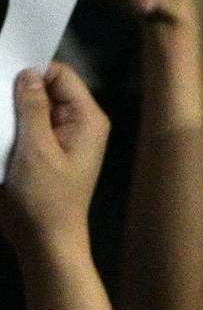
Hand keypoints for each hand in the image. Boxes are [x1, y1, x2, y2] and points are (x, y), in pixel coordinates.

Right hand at [2, 65, 109, 259]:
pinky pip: (22, 126)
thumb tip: (28, 74)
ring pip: (28, 107)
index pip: (61, 75)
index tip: (3, 72)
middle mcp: (75, 123)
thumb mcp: (37, 149)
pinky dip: (8, 124)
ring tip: (0, 120)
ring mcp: (57, 137)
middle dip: (16, 89)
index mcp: (86, 119)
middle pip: (43, 88)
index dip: (33, 70)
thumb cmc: (46, 198)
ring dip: (8, 108)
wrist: (44, 239)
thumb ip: (32, 109)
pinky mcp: (39, 150)